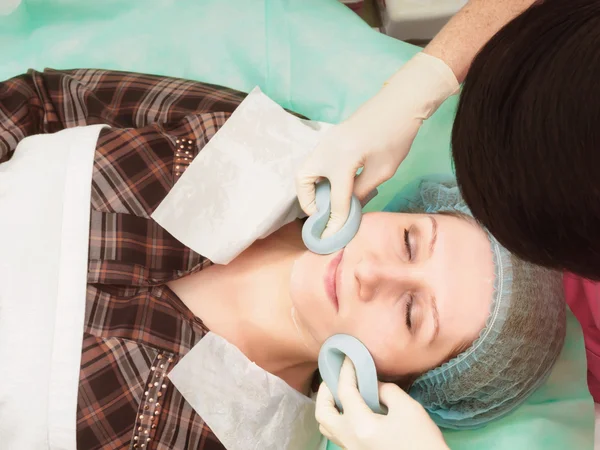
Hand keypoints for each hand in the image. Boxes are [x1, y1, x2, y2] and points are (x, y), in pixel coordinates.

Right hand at [296, 52, 457, 237]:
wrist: (400, 102)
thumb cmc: (396, 137)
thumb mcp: (382, 170)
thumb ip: (361, 191)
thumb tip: (348, 208)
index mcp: (342, 160)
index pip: (335, 198)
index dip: (334, 220)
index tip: (331, 236)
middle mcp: (327, 150)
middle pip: (304, 180)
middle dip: (309, 201)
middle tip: (322, 214)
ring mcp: (326, 141)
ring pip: (306, 169)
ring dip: (312, 188)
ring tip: (328, 201)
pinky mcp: (330, 138)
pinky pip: (316, 161)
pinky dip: (319, 176)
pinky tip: (335, 184)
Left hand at [315, 358, 448, 449]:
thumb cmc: (423, 441)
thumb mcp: (408, 408)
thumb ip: (386, 391)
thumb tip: (371, 384)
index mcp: (361, 426)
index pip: (345, 391)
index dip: (346, 370)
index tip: (348, 356)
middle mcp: (349, 439)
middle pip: (322, 412)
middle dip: (325, 391)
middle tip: (336, 376)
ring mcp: (351, 449)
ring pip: (326, 426)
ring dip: (329, 406)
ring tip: (341, 391)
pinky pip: (338, 433)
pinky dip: (338, 416)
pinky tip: (352, 408)